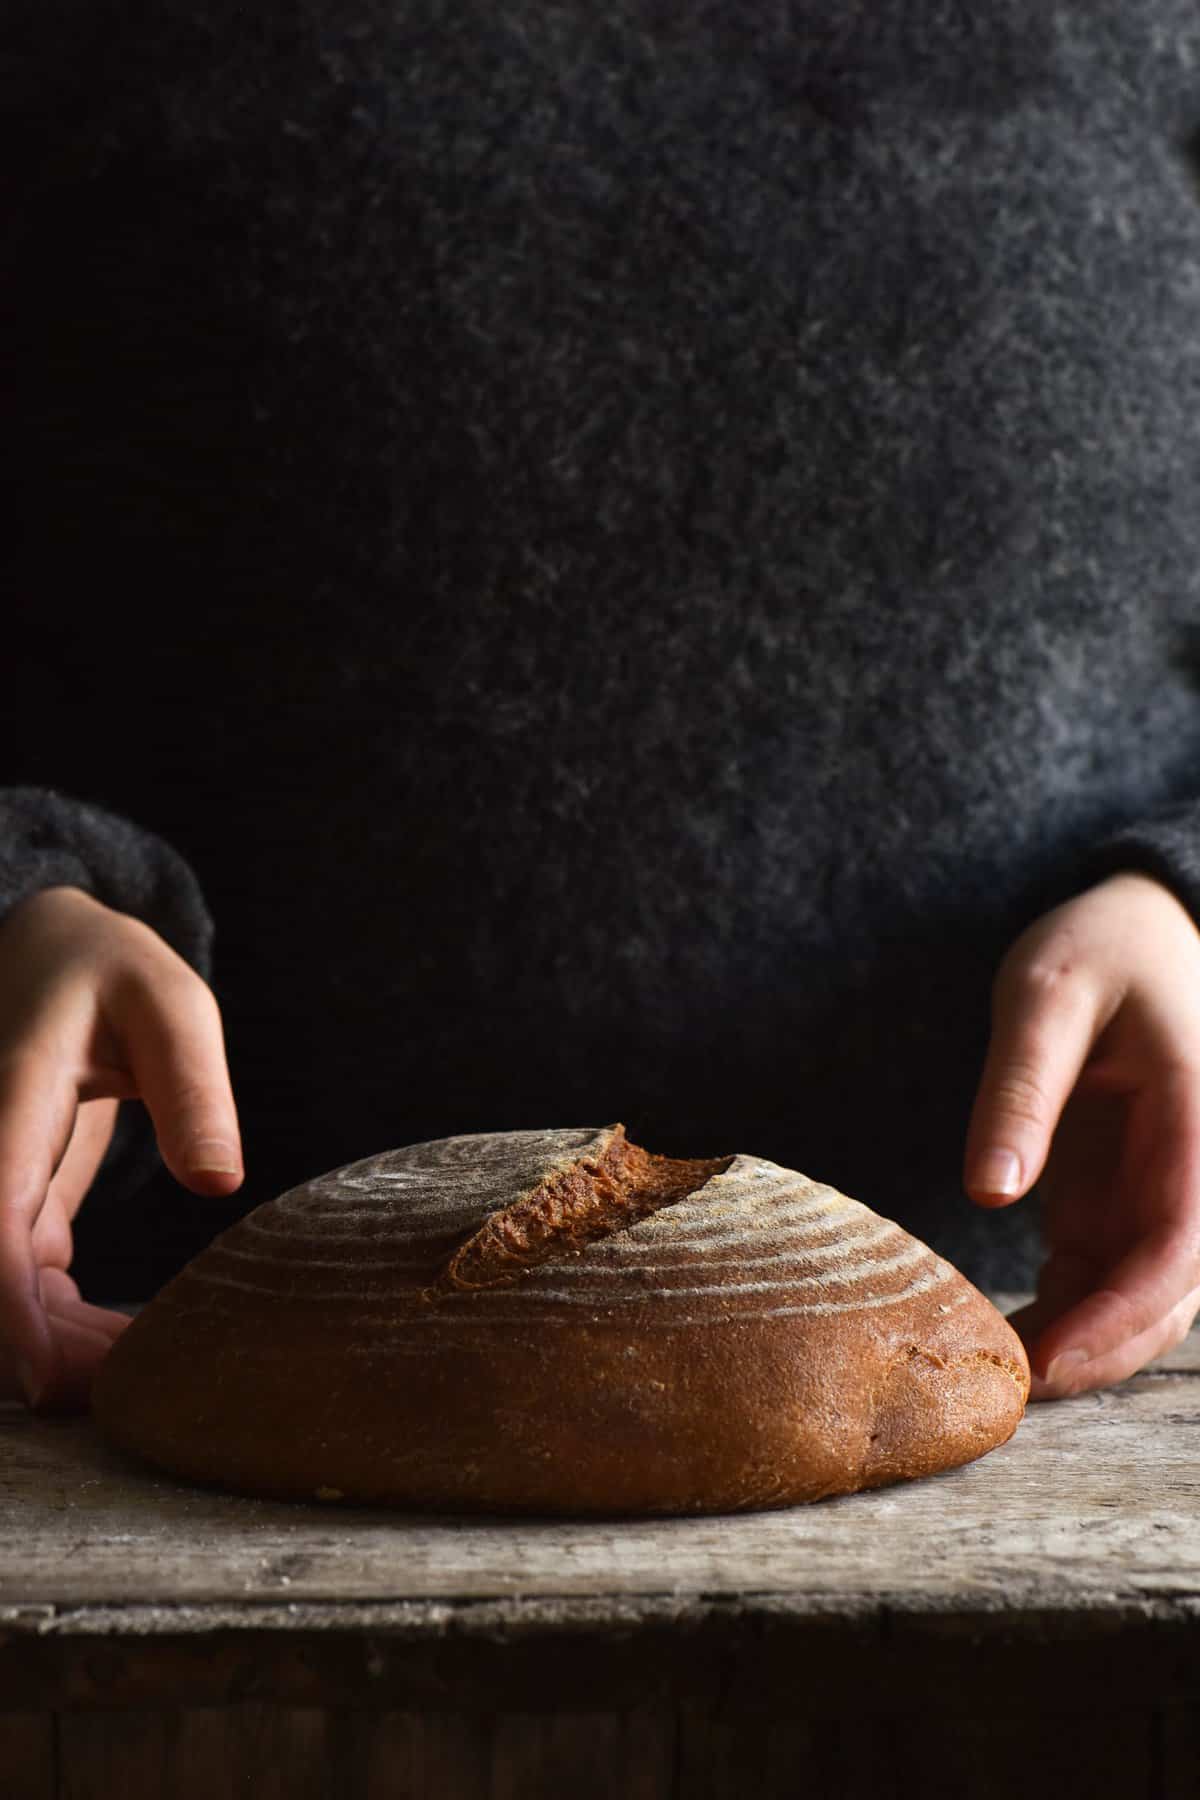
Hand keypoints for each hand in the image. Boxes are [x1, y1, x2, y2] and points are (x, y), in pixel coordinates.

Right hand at [0, 885, 242, 1411]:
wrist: (47, 948)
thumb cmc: (112, 970)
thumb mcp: (171, 1006)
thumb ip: (194, 1089)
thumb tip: (220, 1184)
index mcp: (8, 1103)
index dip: (7, 1309)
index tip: (45, 1380)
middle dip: (44, 1354)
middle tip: (144, 1390)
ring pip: (3, 1295)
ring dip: (60, 1350)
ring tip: (153, 1370)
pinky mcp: (10, 1202)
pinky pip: (22, 1284)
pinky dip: (66, 1326)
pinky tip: (130, 1344)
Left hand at [964, 871, 1199, 1399]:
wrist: (1135, 930)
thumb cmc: (1099, 946)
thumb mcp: (1045, 991)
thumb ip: (1020, 1085)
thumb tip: (988, 1189)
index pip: (1180, 1246)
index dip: (1121, 1318)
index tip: (1048, 1363)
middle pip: (1167, 1298)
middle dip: (1092, 1355)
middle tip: (994, 1388)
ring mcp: (1163, 1195)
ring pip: (1141, 1305)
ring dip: (1076, 1348)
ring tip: (983, 1373)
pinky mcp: (1124, 1205)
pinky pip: (1103, 1284)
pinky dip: (1056, 1320)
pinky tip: (989, 1335)